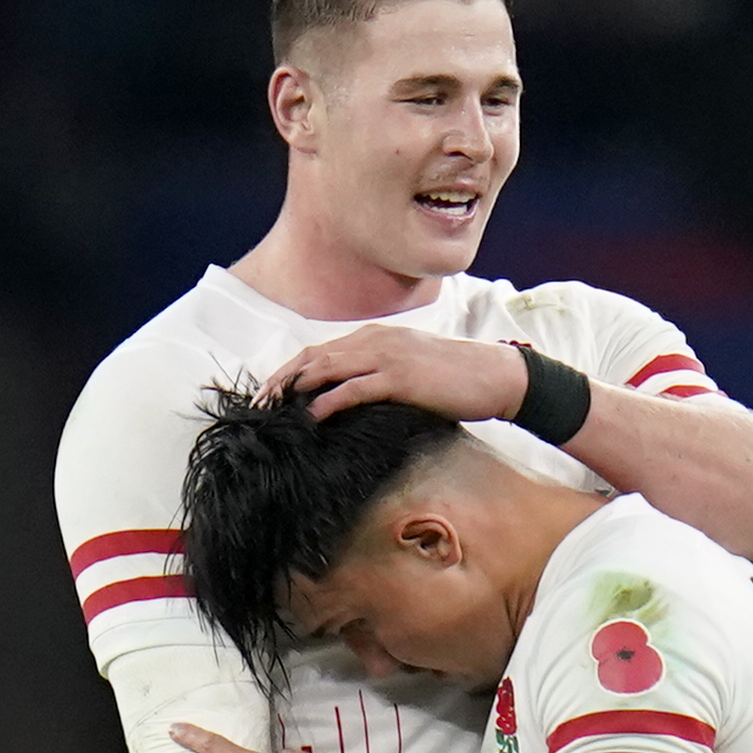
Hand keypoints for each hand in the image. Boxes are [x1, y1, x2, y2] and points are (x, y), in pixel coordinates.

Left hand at [264, 322, 531, 426]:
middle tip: (258, 405)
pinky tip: (310, 417)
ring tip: (273, 411)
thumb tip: (348, 397)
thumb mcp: (410, 367)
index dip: (289, 370)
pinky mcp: (400, 378)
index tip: (268, 392)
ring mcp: (387, 356)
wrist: (494, 376)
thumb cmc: (455, 377)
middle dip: (281, 380)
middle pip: (313, 357)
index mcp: (375, 336)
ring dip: (294, 390)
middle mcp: (375, 340)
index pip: (319, 350)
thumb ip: (378, 374)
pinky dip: (327, 402)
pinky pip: (353, 389)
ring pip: (326, 368)